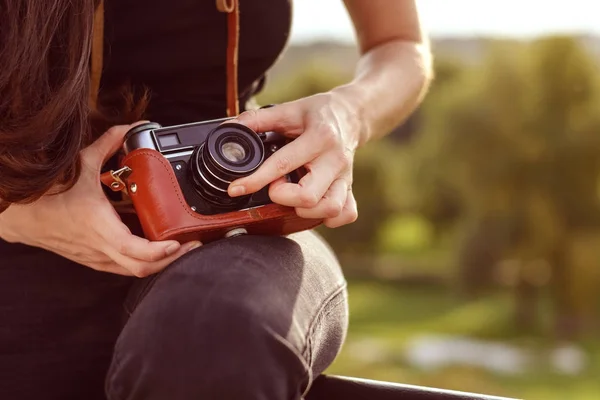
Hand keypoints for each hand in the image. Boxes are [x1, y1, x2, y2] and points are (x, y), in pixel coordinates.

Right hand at [0, 123, 201, 276]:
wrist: (19, 214)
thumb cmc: (48, 194)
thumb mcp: (80, 164)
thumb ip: (107, 145)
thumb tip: (128, 128)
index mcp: (99, 227)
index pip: (135, 251)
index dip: (160, 251)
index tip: (179, 242)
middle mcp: (100, 248)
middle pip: (143, 268)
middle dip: (173, 260)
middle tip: (194, 245)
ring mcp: (97, 258)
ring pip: (135, 272)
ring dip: (161, 264)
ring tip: (183, 248)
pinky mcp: (95, 260)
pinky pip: (125, 268)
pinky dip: (145, 262)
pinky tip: (158, 250)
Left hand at [227, 92, 359, 227]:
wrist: (351, 114)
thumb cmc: (318, 114)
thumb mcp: (288, 110)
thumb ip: (258, 119)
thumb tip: (230, 128)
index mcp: (318, 137)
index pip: (283, 164)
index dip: (256, 180)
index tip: (236, 188)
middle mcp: (335, 160)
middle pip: (308, 196)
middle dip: (283, 197)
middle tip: (276, 186)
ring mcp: (345, 177)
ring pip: (330, 209)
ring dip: (305, 210)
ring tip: (294, 196)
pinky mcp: (350, 188)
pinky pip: (346, 214)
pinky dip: (328, 217)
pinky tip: (314, 207)